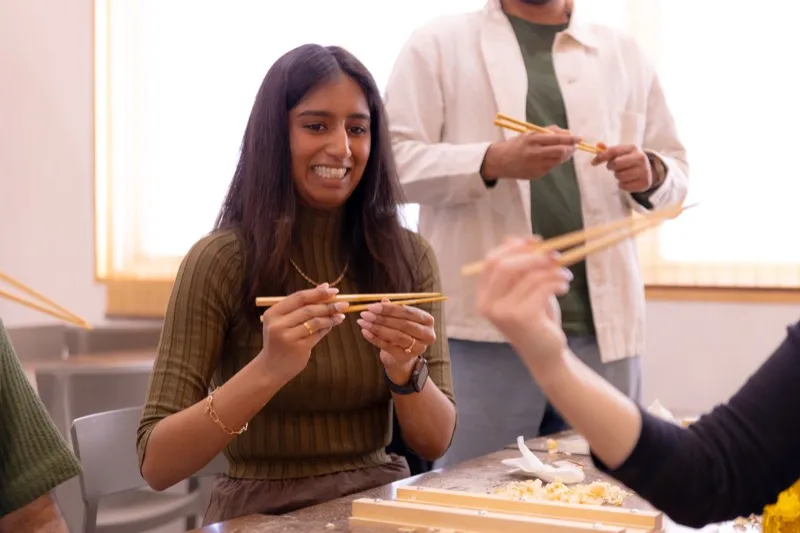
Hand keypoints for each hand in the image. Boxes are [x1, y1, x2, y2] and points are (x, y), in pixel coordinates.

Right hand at [257, 283, 346, 382]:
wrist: (271, 367)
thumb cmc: (280, 340)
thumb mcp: (284, 321)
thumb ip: (302, 305)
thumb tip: (324, 287)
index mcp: (273, 313)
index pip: (299, 297)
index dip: (317, 293)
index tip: (333, 290)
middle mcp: (278, 324)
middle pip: (309, 309)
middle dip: (328, 305)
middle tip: (344, 303)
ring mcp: (288, 337)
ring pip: (315, 321)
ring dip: (331, 317)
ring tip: (341, 314)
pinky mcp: (299, 348)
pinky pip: (318, 334)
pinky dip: (328, 327)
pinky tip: (334, 324)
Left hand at [357, 299, 435, 383]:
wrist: (401, 354)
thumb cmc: (402, 331)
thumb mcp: (399, 318)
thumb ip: (393, 309)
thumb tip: (383, 300)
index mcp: (427, 320)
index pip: (407, 312)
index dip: (389, 309)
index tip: (372, 306)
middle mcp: (427, 334)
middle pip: (403, 324)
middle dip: (382, 318)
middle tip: (365, 314)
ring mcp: (418, 348)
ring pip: (396, 336)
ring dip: (377, 328)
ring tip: (363, 322)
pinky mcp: (406, 357)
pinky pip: (388, 347)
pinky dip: (375, 339)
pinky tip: (365, 332)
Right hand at [476, 237, 572, 367]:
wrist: (546, 354)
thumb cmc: (537, 320)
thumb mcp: (525, 290)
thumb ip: (518, 268)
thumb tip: (512, 238)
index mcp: (484, 297)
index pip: (491, 262)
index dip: (513, 247)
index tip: (535, 241)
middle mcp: (488, 305)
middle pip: (506, 266)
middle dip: (534, 256)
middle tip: (555, 255)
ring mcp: (502, 313)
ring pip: (529, 276)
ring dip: (552, 271)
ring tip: (565, 276)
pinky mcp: (521, 318)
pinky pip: (541, 288)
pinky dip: (557, 282)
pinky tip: (564, 287)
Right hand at [482, 126, 580, 180]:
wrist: (499, 162)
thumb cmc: (515, 145)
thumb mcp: (528, 134)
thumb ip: (547, 132)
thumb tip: (566, 133)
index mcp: (532, 140)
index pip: (557, 139)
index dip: (570, 139)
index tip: (579, 138)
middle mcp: (535, 153)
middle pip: (560, 151)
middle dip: (570, 148)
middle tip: (575, 146)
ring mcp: (536, 165)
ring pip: (558, 160)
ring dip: (564, 156)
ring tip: (564, 151)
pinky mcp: (536, 174)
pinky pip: (550, 167)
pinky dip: (553, 162)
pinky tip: (549, 159)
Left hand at [591, 144, 651, 192]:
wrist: (647, 171)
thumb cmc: (629, 160)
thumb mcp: (621, 153)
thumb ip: (609, 150)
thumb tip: (598, 145)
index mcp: (633, 148)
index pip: (613, 151)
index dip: (601, 157)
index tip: (593, 162)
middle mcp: (640, 158)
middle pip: (616, 163)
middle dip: (611, 166)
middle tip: (613, 167)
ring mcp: (644, 171)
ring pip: (619, 176)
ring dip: (617, 176)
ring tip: (623, 173)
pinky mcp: (644, 183)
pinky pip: (623, 186)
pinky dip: (622, 184)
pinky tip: (628, 180)